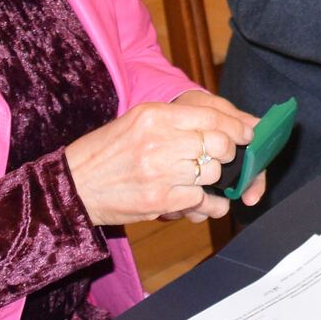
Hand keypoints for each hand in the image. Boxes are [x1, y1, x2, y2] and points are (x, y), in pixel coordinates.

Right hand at [64, 91, 259, 225]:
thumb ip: (177, 120)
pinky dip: (209, 204)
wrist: (74, 187)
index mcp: (154, 115)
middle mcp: (159, 140)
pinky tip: (203, 202)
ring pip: (213, 172)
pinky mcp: (161, 201)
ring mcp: (161, 172)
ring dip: (215, 179)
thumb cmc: (106, 153)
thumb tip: (223, 124)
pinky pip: (203, 201)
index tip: (247, 133)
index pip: (211, 115)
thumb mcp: (136, 121)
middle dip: (228, 153)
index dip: (236, 125)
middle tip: (224, 158)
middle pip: (219, 144)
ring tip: (203, 180)